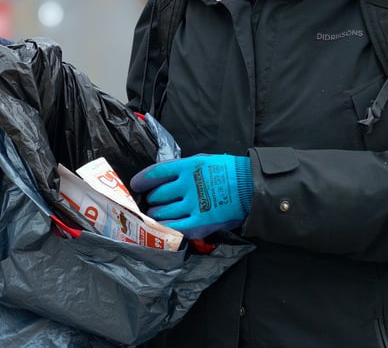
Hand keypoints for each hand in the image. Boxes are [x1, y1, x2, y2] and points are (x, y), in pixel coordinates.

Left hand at [130, 154, 253, 238]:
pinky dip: (165, 227)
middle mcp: (188, 185)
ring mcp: (194, 204)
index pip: (156, 173)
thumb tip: (163, 177)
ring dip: (156, 214)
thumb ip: (183, 168)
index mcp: (188, 166)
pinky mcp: (201, 222)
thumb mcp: (204, 160)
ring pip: (163, 212)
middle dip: (152, 200)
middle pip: (158, 195)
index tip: (136, 185)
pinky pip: (175, 227)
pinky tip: (162, 226)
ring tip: (156, 214)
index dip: (142, 180)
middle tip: (151, 202)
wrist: (251, 187)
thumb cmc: (228, 171)